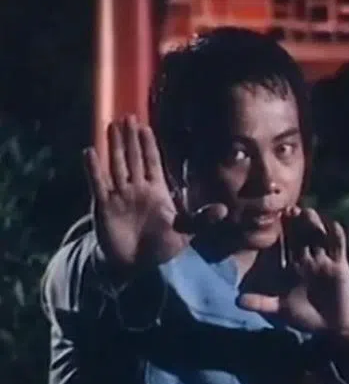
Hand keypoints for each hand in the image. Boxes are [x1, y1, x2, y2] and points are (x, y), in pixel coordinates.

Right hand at [84, 115, 225, 267]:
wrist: (136, 266)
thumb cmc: (160, 248)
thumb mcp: (185, 233)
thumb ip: (201, 220)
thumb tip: (223, 210)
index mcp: (157, 191)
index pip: (153, 162)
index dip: (149, 144)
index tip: (146, 127)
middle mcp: (137, 189)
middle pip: (134, 157)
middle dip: (131, 138)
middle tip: (128, 117)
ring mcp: (120, 196)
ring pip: (117, 164)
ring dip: (115, 146)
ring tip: (112, 125)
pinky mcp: (104, 206)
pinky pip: (98, 184)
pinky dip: (94, 169)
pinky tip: (90, 152)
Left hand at [238, 208, 348, 349]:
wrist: (330, 323)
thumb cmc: (302, 314)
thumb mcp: (280, 309)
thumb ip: (261, 303)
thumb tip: (237, 301)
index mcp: (291, 265)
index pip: (283, 245)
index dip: (278, 233)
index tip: (270, 220)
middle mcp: (307, 258)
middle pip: (300, 236)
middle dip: (295, 223)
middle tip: (289, 209)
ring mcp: (324, 260)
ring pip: (318, 237)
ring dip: (314, 225)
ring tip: (307, 213)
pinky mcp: (340, 265)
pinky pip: (338, 247)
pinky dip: (336, 236)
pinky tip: (333, 225)